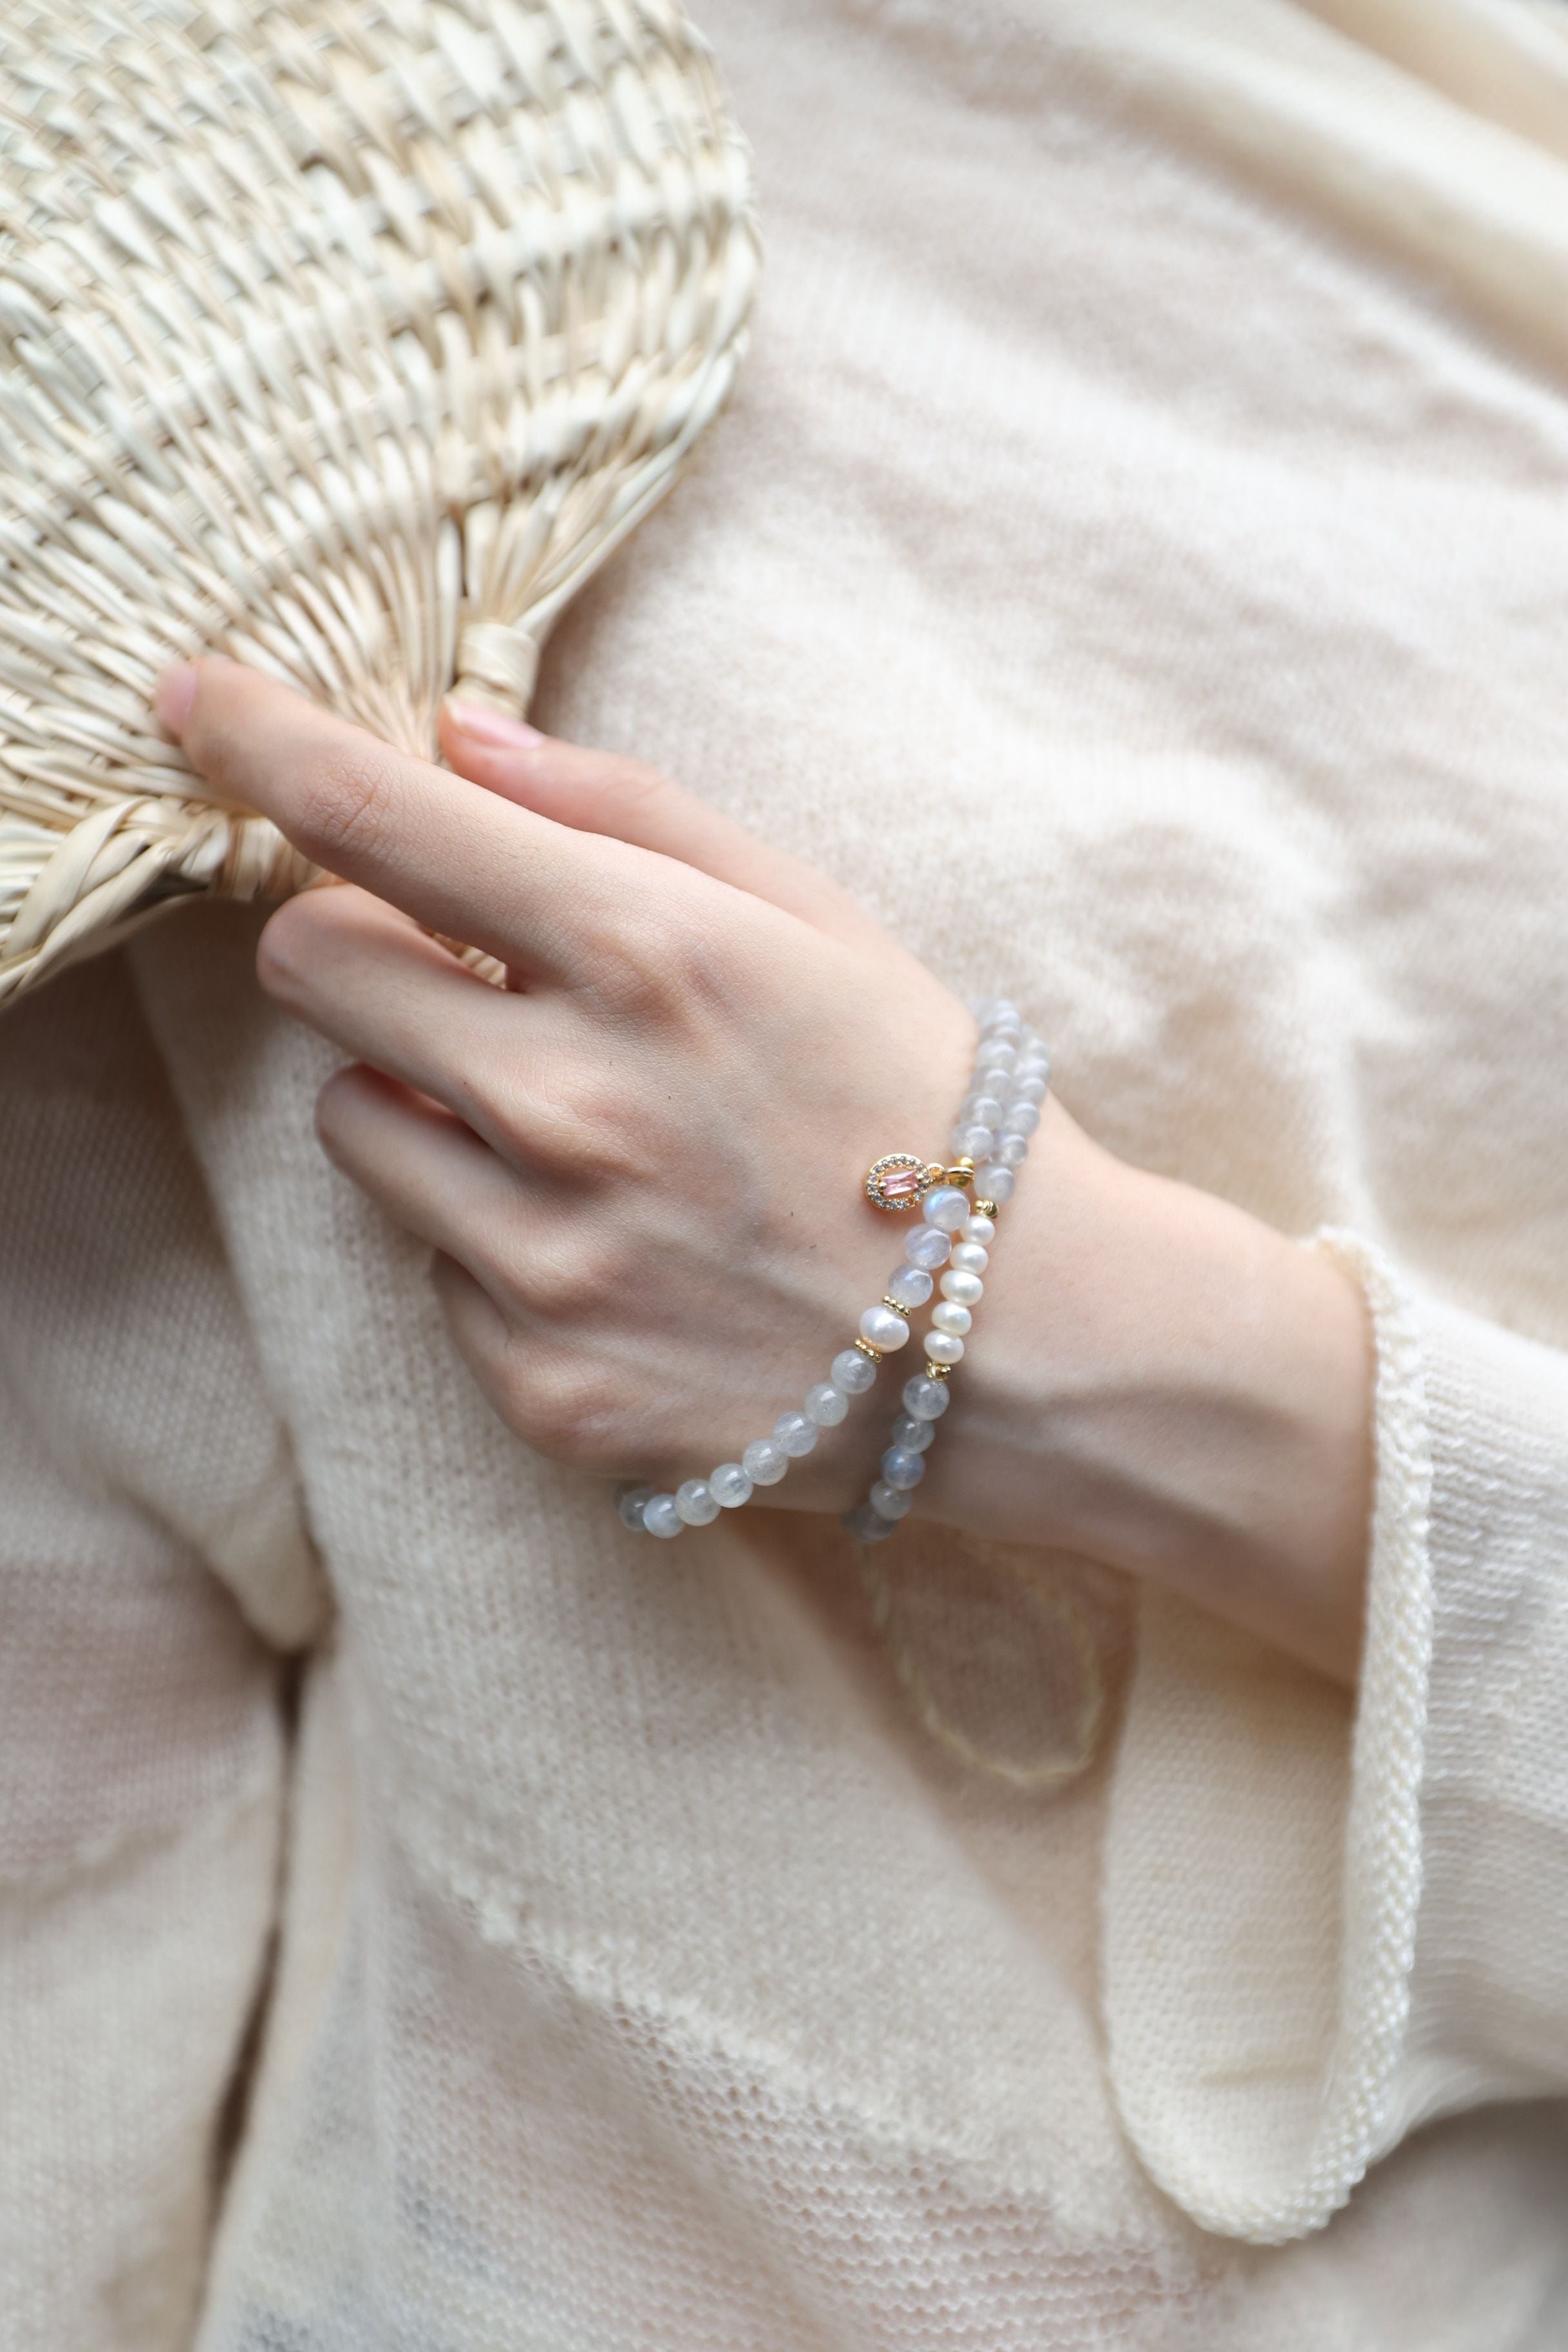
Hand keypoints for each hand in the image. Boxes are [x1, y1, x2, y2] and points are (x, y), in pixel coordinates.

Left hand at [155, 661, 1372, 1682]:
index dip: (258, 741)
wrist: (1026, 1343)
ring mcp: (550, 1260)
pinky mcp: (541, 1385)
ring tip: (575, 1127)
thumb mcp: (814, 916)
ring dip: (426, 1097)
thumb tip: (454, 733)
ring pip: (351, 1122)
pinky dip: (492, 1236)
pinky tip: (619, 1244)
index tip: (189, 698)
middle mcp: (573, 1106)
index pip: (377, 819)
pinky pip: (432, 1268)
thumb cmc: (924, 1099)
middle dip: (359, 942)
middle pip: (311, 966)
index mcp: (649, 956)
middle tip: (460, 964)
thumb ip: (626, 809)